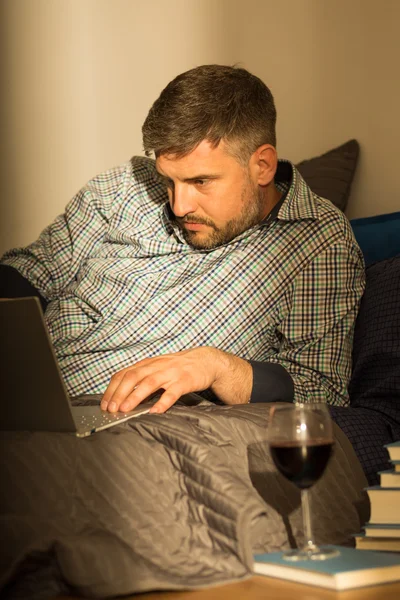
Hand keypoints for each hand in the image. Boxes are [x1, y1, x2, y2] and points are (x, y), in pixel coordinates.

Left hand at [101, 347, 251, 413]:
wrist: (207, 361)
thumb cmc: (180, 368)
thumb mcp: (158, 368)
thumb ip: (143, 379)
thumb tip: (124, 398)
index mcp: (148, 364)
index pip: (124, 374)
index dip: (112, 389)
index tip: (104, 404)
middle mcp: (156, 366)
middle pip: (133, 377)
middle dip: (119, 393)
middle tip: (111, 409)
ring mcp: (171, 372)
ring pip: (149, 383)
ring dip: (135, 396)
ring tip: (125, 409)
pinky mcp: (184, 381)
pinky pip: (172, 392)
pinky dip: (162, 402)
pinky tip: (155, 411)